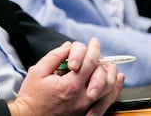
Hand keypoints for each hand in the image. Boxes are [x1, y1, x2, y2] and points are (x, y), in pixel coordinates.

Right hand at [8, 38, 123, 115]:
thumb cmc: (32, 96)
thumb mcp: (37, 71)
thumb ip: (54, 57)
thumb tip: (68, 47)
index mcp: (69, 85)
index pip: (89, 63)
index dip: (93, 49)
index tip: (94, 42)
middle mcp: (82, 98)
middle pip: (102, 76)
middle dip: (103, 61)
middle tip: (99, 53)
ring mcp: (86, 108)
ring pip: (109, 90)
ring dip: (112, 75)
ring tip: (110, 65)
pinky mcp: (87, 114)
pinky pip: (107, 103)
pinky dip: (115, 90)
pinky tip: (118, 81)